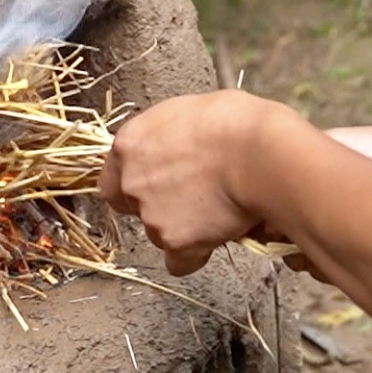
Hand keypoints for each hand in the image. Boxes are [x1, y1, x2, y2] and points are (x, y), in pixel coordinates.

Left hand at [99, 90, 283, 275]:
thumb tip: (183, 144)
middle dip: (158, 206)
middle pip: (134, 207)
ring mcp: (152, 215)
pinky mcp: (176, 241)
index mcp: (131, 143)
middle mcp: (133, 181)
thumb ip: (172, 135)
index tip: (154, 185)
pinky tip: (215, 237)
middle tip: (191, 197)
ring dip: (181, 228)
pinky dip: (196, 254)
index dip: (135, 184)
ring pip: (159, 234)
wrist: (259, 153)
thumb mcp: (192, 111)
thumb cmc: (236, 123)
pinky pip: (180, 261)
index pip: (112, 177)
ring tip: (216, 211)